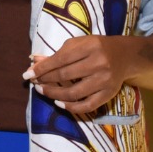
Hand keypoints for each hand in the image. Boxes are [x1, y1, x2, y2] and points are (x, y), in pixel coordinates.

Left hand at [26, 35, 148, 117]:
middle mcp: (99, 63)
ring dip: (54, 94)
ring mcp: (104, 80)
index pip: (61, 59)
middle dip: (45, 80)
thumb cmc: (97, 48)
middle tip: (34, 83)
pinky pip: (87, 106)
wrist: (125, 55)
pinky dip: (70, 107)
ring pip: (74, 93)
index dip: (42, 68)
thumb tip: (33, 62)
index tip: (27, 74)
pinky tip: (58, 103)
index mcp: (90, 46)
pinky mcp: (108, 94)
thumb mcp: (78, 44)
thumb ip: (57, 53)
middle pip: (65, 75)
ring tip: (42, 91)